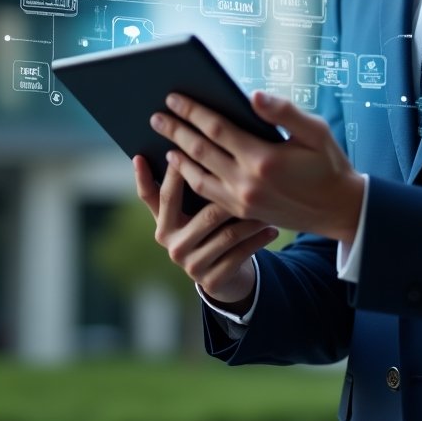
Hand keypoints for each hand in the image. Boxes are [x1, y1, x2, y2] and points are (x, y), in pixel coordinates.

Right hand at [133, 154, 277, 310]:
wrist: (224, 276)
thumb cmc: (213, 230)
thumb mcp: (196, 211)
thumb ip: (193, 185)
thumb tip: (196, 140)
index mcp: (164, 222)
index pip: (155, 195)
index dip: (148, 174)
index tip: (155, 152)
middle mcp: (171, 243)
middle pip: (204, 212)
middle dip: (235, 196)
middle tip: (255, 177)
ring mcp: (190, 264)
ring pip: (227, 233)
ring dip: (252, 218)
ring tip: (271, 204)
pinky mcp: (211, 280)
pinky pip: (240, 254)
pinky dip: (258, 239)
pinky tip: (273, 229)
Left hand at [150, 90, 364, 244]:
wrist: (338, 209)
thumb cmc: (328, 164)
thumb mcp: (316, 131)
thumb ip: (284, 111)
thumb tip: (253, 95)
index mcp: (263, 158)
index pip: (217, 128)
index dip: (193, 111)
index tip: (174, 97)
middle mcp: (247, 182)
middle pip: (200, 151)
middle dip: (176, 130)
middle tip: (155, 115)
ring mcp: (242, 201)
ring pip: (198, 176)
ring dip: (177, 156)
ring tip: (163, 140)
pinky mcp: (242, 212)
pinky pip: (207, 194)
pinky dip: (189, 178)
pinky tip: (181, 167)